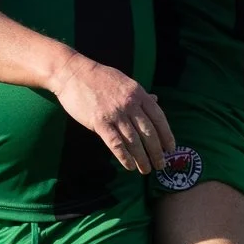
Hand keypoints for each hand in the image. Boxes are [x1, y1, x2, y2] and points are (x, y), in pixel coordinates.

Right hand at [51, 58, 173, 174]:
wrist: (74, 73)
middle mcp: (129, 104)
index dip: (166, 135)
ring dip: (142, 158)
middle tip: (160, 165)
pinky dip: (124, 157)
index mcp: (138, 93)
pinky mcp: (99, 122)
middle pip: (148, 133)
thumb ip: (141, 94)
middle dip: (156, 152)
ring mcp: (115, 114)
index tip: (170, 148)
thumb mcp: (125, 82)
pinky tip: (129, 166)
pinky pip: (115, 143)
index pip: (158, 118)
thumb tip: (156, 99)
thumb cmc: (100, 77)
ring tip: (146, 170)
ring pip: (133, 141)